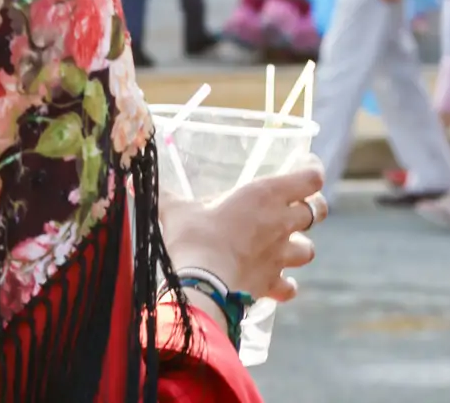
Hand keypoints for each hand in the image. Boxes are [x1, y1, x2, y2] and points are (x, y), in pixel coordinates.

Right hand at [162, 158, 325, 303]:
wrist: (202, 283)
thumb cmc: (193, 236)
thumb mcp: (175, 209)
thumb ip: (163, 194)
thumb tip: (131, 180)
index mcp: (263, 195)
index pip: (309, 177)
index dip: (312, 169)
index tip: (306, 165)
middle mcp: (280, 223)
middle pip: (317, 211)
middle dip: (311, 207)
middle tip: (295, 205)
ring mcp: (281, 255)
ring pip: (308, 249)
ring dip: (299, 245)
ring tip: (283, 245)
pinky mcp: (272, 282)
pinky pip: (289, 285)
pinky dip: (285, 284)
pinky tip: (275, 281)